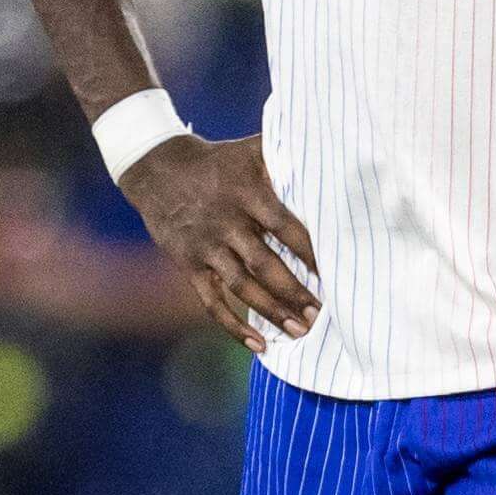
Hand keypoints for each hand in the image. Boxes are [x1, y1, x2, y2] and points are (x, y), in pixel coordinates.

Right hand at [117, 134, 317, 350]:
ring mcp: (205, 247)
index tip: (338, 271)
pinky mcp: (188, 264)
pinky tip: (259, 344)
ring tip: (300, 330)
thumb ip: (286, 154)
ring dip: (272, 312)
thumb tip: (335, 155)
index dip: (311, 252)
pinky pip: (212, 302)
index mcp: (246, 193)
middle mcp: (226, 222)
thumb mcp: (250, 150)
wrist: (156, 169)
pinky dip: (234, 326)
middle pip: (265, 264)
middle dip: (295, 291)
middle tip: (322, 313)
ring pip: (242, 287)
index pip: (285, 227)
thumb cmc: (217, 161)